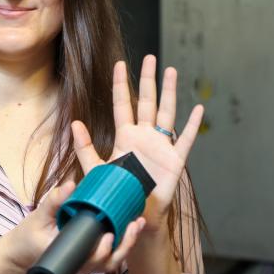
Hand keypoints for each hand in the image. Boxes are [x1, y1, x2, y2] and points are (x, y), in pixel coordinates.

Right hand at [0, 179, 146, 273]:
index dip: (102, 251)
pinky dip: (123, 241)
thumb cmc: (30, 236)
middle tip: (132, 227)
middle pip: (107, 262)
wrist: (24, 250)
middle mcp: (81, 265)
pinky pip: (111, 253)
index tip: (108, 236)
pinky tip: (132, 225)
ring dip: (128, 243)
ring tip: (137, 224)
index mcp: (68, 258)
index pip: (90, 261)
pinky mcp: (91, 257)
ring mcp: (87, 263)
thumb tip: (71, 184)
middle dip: (123, 245)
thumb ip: (54, 201)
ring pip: (112, 260)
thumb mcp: (38, 217)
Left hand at [71, 55, 203, 232]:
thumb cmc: (117, 194)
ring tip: (171, 71)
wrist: (135, 215)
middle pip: (146, 101)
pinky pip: (184, 139)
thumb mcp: (96, 170)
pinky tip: (198, 108)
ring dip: (169, 92)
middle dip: (148, 79)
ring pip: (165, 112)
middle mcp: (143, 136)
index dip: (120, 84)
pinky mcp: (174, 160)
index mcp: (125, 137)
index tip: (119, 64)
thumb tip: (75, 123)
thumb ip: (84, 148)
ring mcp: (160, 146)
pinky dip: (192, 125)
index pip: (122, 104)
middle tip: (150, 57)